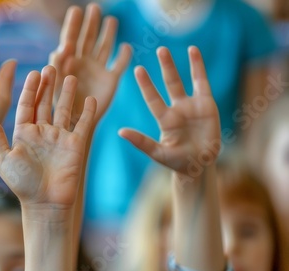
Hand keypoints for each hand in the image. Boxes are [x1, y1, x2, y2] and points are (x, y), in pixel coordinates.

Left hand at [0, 66, 95, 205]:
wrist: (45, 203)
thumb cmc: (22, 184)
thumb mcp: (4, 159)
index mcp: (23, 133)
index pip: (26, 105)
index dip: (30, 89)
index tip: (34, 73)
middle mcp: (42, 132)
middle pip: (45, 103)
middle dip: (48, 86)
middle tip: (51, 67)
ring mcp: (59, 138)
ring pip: (64, 110)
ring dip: (66, 94)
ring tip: (70, 77)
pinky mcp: (75, 145)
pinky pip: (83, 125)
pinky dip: (87, 112)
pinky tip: (90, 99)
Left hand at [50, 3, 130, 126]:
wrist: (74, 125)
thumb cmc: (59, 108)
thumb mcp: (54, 85)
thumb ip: (56, 66)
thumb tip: (61, 47)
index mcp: (68, 62)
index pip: (70, 39)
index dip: (73, 25)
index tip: (75, 10)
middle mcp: (84, 63)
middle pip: (88, 38)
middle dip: (91, 24)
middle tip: (94, 7)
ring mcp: (98, 70)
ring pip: (104, 47)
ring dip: (108, 34)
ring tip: (111, 20)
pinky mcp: (111, 80)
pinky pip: (119, 65)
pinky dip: (124, 56)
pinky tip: (127, 46)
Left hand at [119, 47, 220, 174]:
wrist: (200, 166)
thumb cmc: (177, 161)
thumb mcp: (158, 153)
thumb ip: (141, 142)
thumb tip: (120, 132)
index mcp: (164, 119)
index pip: (153, 98)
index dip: (147, 84)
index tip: (138, 69)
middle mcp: (176, 109)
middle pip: (169, 83)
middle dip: (165, 67)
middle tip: (159, 49)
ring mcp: (191, 105)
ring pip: (181, 81)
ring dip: (175, 65)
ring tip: (167, 49)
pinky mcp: (206, 104)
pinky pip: (202, 82)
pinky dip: (198, 66)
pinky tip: (194, 51)